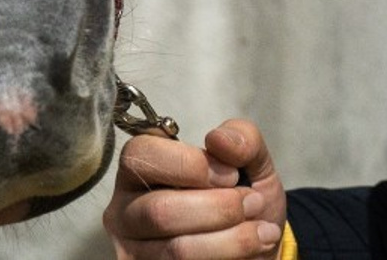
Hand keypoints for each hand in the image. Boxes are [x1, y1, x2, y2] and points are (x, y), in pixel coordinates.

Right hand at [103, 119, 286, 258]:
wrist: (257, 247)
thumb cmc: (243, 194)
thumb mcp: (251, 159)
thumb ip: (242, 138)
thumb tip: (217, 138)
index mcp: (140, 167)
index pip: (141, 155)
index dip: (191, 164)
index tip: (231, 175)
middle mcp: (125, 210)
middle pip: (160, 210)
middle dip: (220, 207)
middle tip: (254, 203)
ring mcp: (132, 251)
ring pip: (176, 250)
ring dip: (231, 239)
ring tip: (262, 230)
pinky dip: (228, 258)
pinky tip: (253, 249)